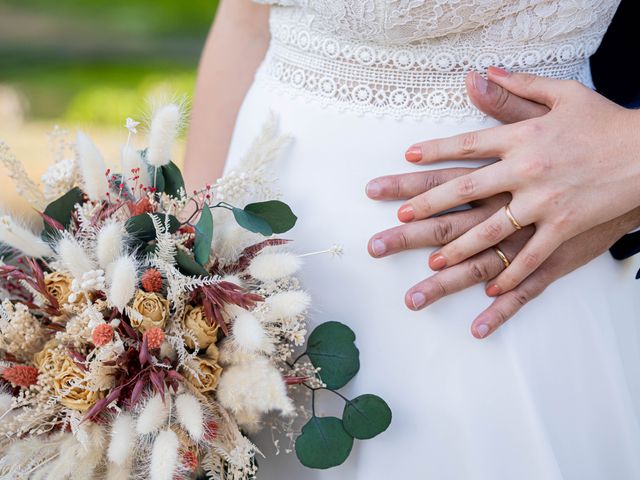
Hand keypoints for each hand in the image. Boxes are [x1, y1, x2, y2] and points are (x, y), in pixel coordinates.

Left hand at [399, 68, 639, 296]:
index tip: (408, 157)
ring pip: (489, 232)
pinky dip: (510, 276)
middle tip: (398, 220)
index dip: (435, 151)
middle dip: (427, 206)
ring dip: (457, 250)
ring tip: (431, 266)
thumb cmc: (604, 123)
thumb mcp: (563, 95)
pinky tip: (489, 291)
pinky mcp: (564, 229)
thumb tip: (479, 75)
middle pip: (464, 191)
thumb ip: (517, 89)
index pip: (466, 144)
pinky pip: (531, 258)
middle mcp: (524, 171)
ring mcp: (543, 203)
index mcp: (521, 138)